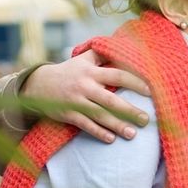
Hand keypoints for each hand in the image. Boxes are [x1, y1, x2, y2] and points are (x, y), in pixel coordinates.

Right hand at [22, 51, 150, 142]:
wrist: (38, 84)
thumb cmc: (69, 71)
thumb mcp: (84, 59)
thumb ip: (103, 55)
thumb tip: (126, 48)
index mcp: (91, 71)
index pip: (117, 75)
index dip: (135, 82)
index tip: (150, 90)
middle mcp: (85, 86)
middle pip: (111, 99)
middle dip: (130, 110)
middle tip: (146, 119)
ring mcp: (76, 101)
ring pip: (100, 115)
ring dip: (117, 125)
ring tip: (132, 134)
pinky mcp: (68, 114)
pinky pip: (85, 125)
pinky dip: (98, 132)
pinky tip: (111, 139)